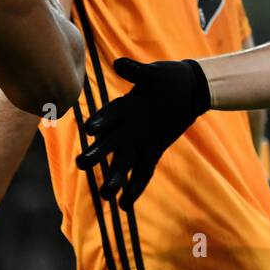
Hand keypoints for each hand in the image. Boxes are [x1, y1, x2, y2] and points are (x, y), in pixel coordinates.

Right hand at [75, 58, 210, 209]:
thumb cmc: (167, 78)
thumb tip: (119, 64)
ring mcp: (138, 142)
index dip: (99, 122)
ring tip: (105, 195)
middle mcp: (125, 128)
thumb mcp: (154, 73)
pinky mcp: (152, 152)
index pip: (107, 117)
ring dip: (113, 178)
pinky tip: (125, 205)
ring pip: (121, 163)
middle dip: (95, 154)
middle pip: (107, 144)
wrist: (188, 89)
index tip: (90, 130)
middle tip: (81, 164)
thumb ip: (137, 71)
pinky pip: (142, 172)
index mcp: (122, 108)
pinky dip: (134, 188)